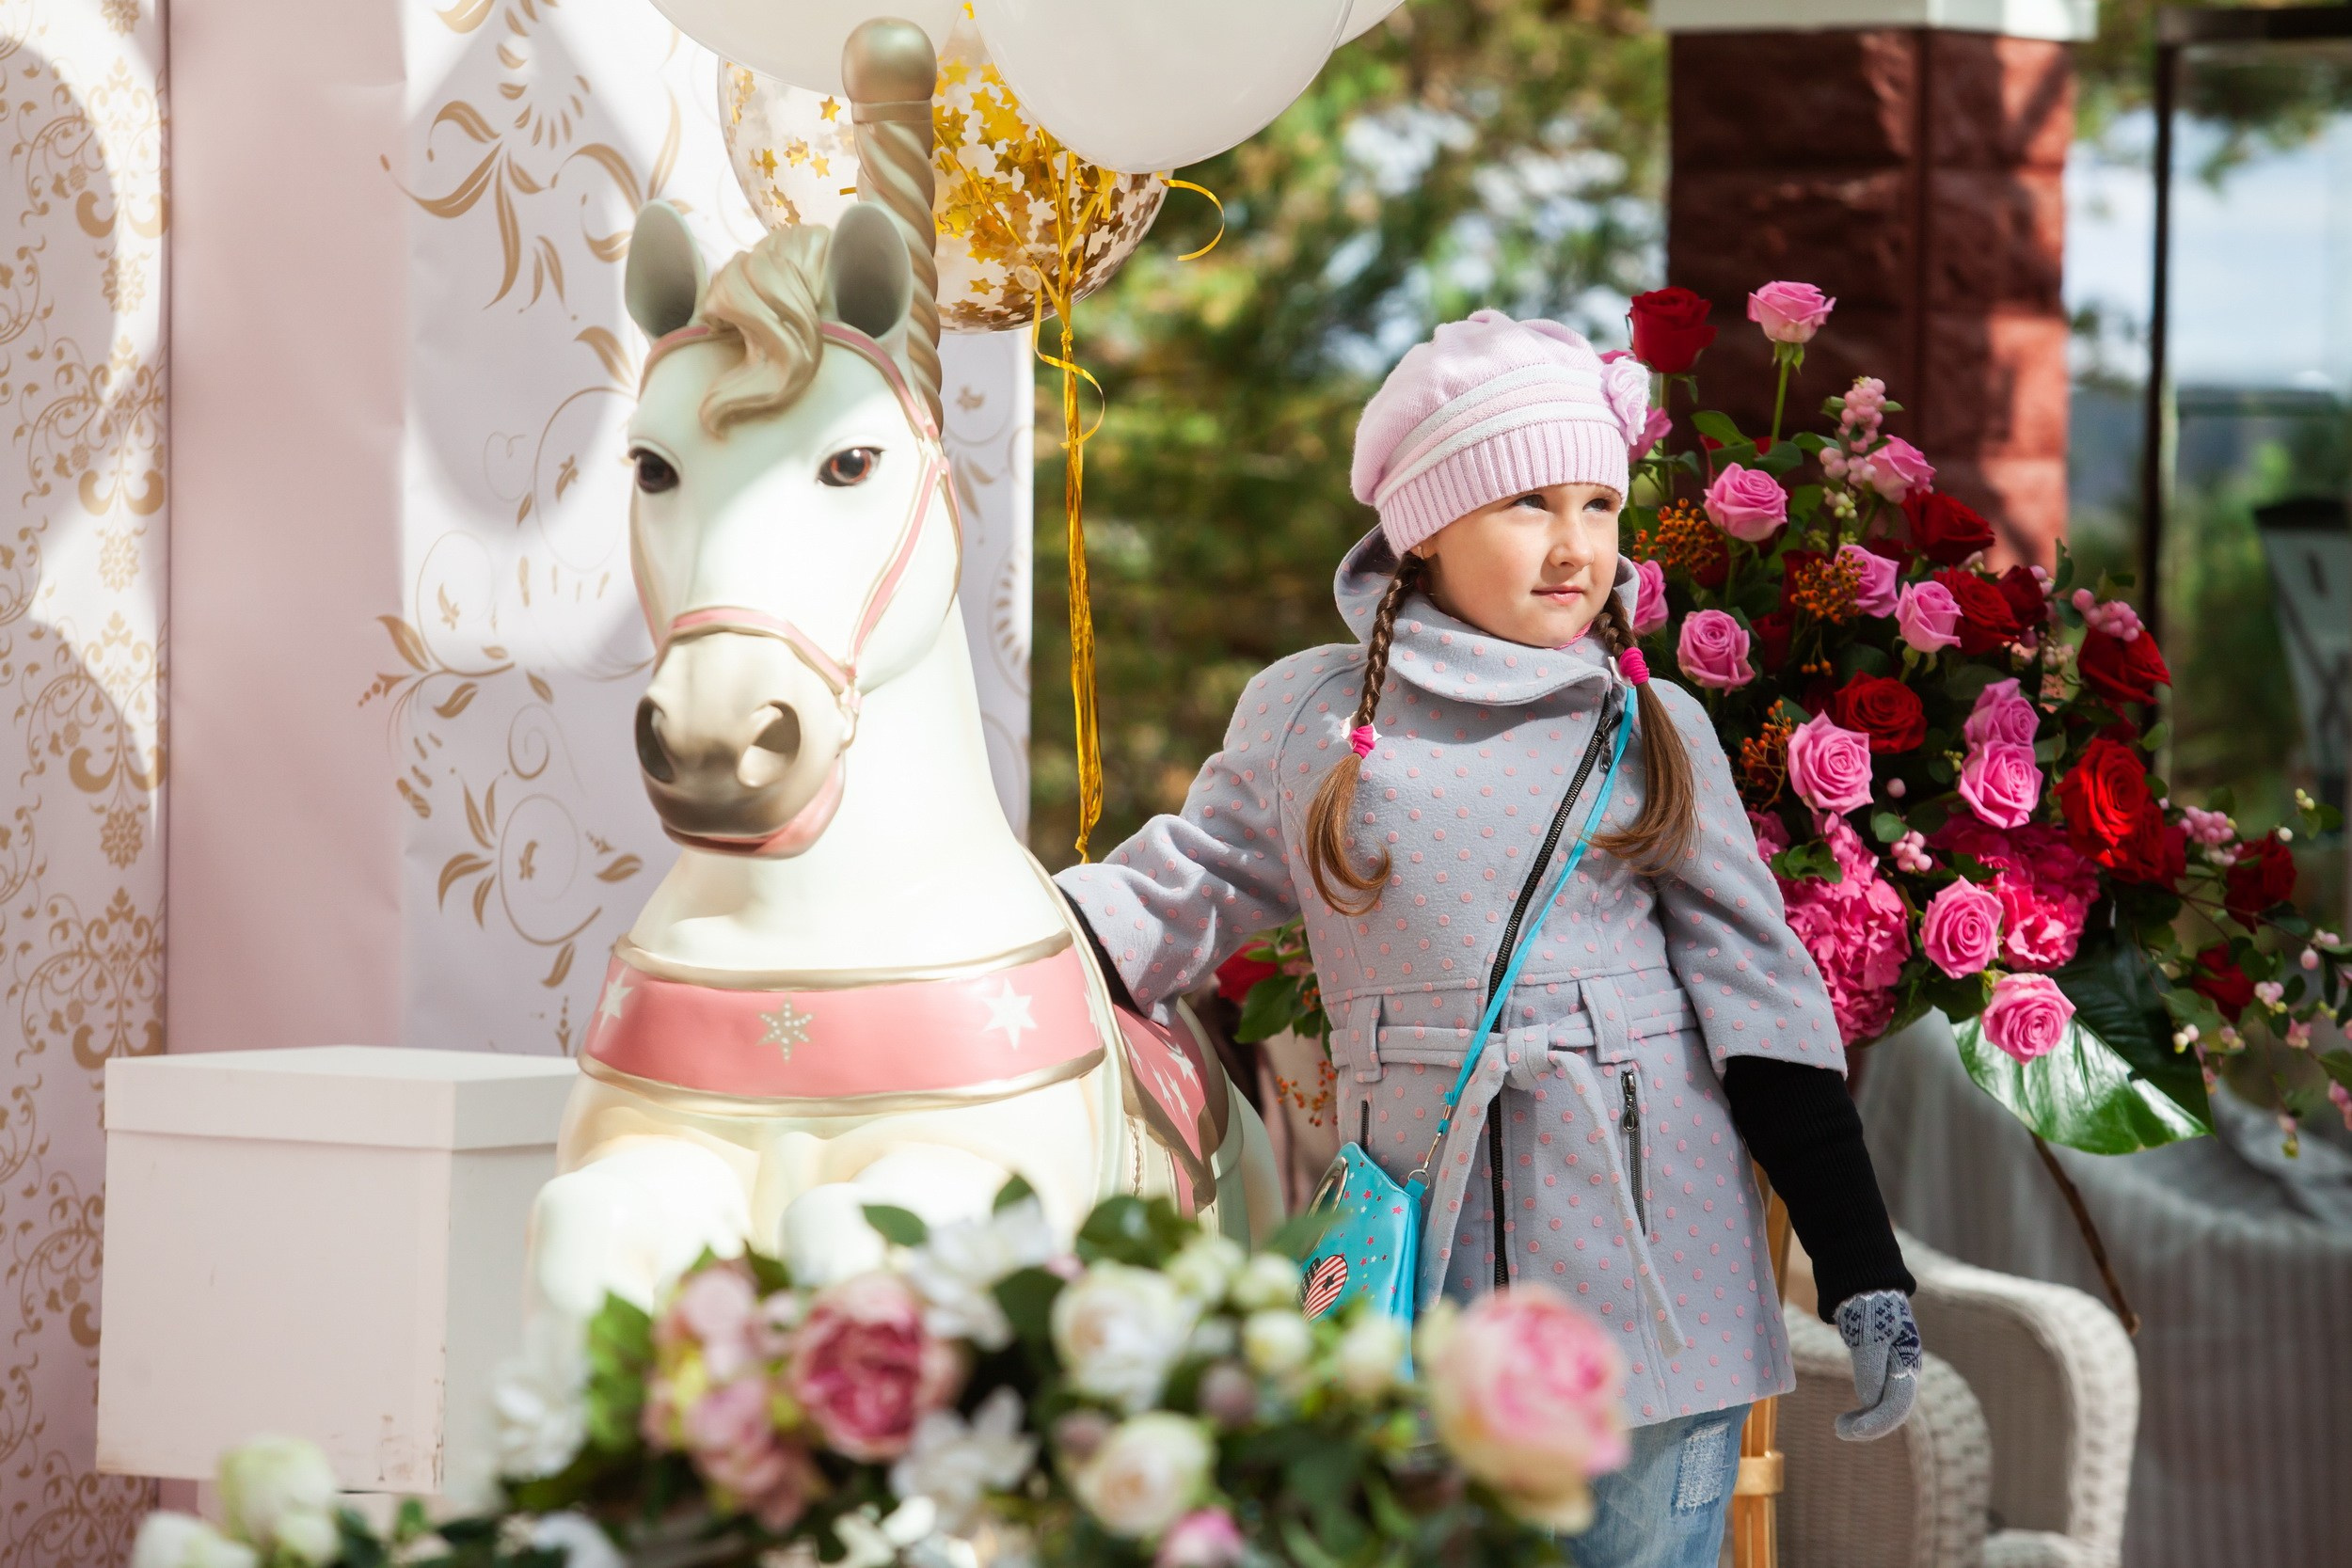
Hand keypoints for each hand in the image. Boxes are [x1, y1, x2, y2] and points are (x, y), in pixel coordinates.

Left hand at [1832, 1289, 1920, 1440]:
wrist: (1866, 1285)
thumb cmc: (1869, 1307)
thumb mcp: (1868, 1335)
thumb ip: (1871, 1367)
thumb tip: (1869, 1401)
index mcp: (1907, 1364)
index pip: (1897, 1403)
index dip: (1876, 1421)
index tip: (1851, 1428)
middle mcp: (1906, 1372)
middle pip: (1894, 1411)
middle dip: (1869, 1426)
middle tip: (1838, 1430)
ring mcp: (1896, 1372)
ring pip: (1886, 1407)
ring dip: (1866, 1421)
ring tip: (1840, 1426)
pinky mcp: (1883, 1370)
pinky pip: (1879, 1398)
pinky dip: (1865, 1410)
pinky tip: (1852, 1416)